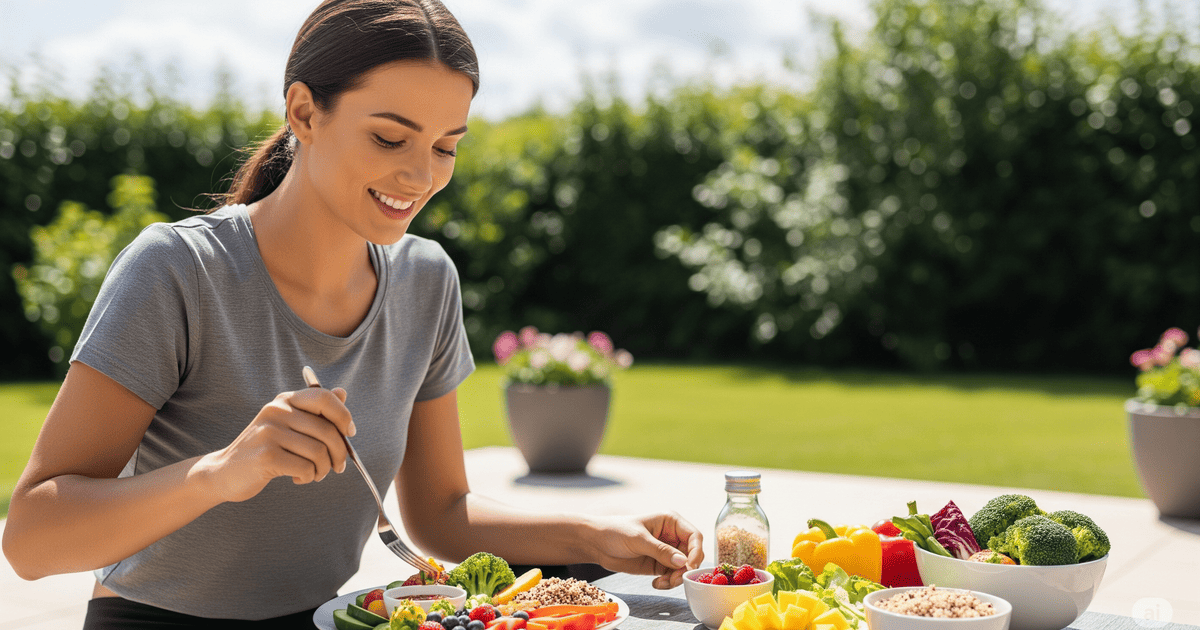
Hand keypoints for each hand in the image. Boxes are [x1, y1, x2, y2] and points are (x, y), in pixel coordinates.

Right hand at [199, 386, 354, 502]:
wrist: (224, 472)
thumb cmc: (264, 449)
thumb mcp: (287, 425)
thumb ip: (314, 411)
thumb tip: (343, 392)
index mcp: (284, 400)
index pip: (324, 398)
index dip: (344, 416)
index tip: (349, 433)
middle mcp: (276, 411)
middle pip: (327, 430)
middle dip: (339, 453)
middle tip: (337, 467)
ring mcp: (270, 433)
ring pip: (319, 452)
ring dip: (323, 469)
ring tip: (315, 474)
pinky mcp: (266, 456)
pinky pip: (306, 467)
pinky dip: (309, 477)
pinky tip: (298, 477)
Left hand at [590, 512, 703, 588]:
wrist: (596, 543)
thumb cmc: (615, 531)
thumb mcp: (639, 539)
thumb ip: (661, 551)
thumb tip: (683, 562)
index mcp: (670, 522)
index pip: (694, 536)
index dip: (696, 552)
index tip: (689, 566)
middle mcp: (672, 536)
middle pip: (691, 555)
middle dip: (685, 569)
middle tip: (674, 579)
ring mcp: (666, 552)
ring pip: (683, 568)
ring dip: (676, 578)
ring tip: (662, 583)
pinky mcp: (659, 565)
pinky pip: (672, 576)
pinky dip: (668, 582)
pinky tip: (657, 584)